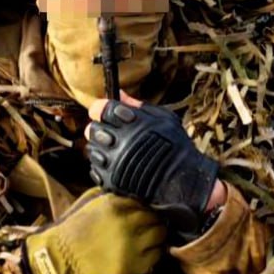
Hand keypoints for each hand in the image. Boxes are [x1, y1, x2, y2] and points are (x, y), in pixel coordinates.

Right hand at [24, 188, 165, 273]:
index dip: (144, 207)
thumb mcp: (88, 204)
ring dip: (157, 235)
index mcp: (115, 205)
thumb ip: (110, 197)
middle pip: (155, 217)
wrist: (60, 261)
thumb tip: (129, 195)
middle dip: (153, 220)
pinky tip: (147, 252)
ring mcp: (132, 245)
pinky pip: (157, 255)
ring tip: (150, 239)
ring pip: (160, 234)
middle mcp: (127, 222)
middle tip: (149, 226)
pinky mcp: (134, 265)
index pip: (143, 201)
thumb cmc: (72, 232)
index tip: (144, 212)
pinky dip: (155, 252)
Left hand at [86, 93, 219, 237]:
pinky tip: (118, 166)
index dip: (102, 110)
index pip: (99, 109)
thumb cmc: (175, 145)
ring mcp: (112, 161)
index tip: (107, 114)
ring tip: (117, 152)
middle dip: (100, 129)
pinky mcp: (110, 180)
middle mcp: (117, 140)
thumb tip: (119, 93)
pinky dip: (103, 168)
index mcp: (129, 121)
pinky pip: (95, 170)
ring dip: (102, 149)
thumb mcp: (162, 117)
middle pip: (91, 129)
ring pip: (91, 150)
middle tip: (113, 135)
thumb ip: (137, 105)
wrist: (182, 179)